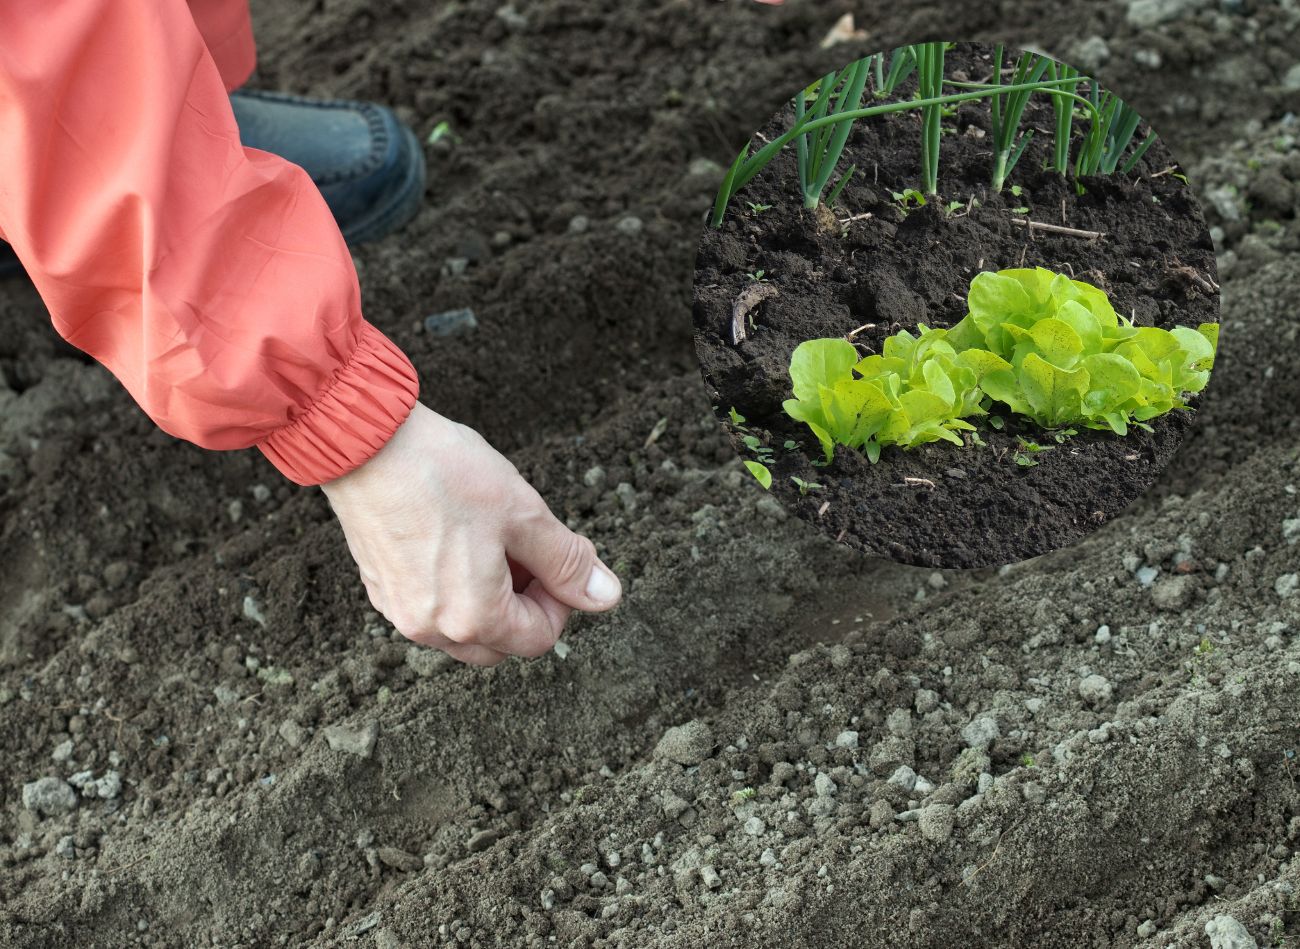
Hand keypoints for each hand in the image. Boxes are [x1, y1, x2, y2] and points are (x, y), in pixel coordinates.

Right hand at [321, 403, 621, 665]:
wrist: (364, 442)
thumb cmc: (444, 473)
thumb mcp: (524, 513)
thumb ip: (568, 562)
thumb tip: (607, 596)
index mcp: (473, 617)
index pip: (538, 638)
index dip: (560, 601)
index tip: (556, 561)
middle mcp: (431, 628)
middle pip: (500, 643)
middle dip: (525, 606)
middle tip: (527, 553)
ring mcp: (399, 611)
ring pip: (462, 631)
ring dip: (490, 601)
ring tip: (492, 543)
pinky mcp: (379, 588)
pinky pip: (430, 610)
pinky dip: (454, 591)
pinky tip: (456, 541)